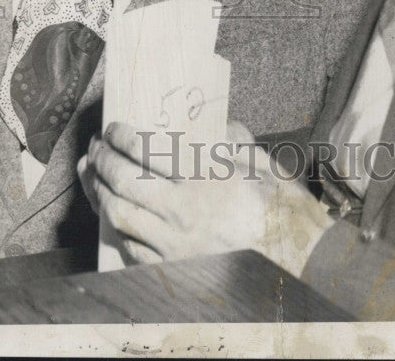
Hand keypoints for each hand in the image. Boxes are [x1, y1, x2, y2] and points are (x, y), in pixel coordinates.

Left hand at [78, 120, 333, 277]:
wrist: (301, 264)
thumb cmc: (284, 211)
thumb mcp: (263, 163)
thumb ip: (234, 140)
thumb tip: (216, 126)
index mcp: (205, 178)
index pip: (146, 151)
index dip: (122, 137)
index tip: (114, 129)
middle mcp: (184, 211)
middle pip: (123, 183)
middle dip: (102, 162)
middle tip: (96, 149)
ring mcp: (176, 244)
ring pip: (120, 217)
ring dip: (99, 194)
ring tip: (93, 178)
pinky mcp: (176, 269)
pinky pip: (133, 249)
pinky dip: (118, 229)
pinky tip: (115, 216)